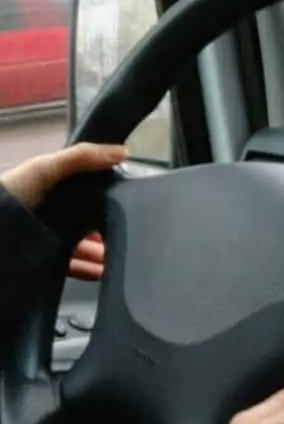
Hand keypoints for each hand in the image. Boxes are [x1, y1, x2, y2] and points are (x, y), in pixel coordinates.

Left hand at [1, 144, 126, 280]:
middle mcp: (50, 212)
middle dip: (108, 227)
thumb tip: (123, 152)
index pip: (88, 190)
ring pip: (81, 245)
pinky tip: (101, 272)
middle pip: (87, 219)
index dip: (109, 195)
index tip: (132, 202)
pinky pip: (69, 266)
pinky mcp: (40, 261)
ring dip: (101, 252)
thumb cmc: (8, 198)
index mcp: (51, 188)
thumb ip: (81, 158)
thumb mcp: (43, 169)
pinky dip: (87, 270)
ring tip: (117, 259)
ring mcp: (45, 238)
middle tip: (129, 235)